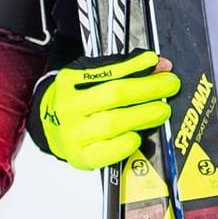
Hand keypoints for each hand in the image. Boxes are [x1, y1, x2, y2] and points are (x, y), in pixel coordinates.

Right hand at [29, 49, 179, 170]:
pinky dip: (126, 144)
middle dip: (148, 89)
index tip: (154, 62)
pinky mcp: (79, 157)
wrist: (48, 126)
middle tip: (169, 86)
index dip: (134, 66)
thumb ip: (124, 69)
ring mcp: (73, 133)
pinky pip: (107, 153)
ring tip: (161, 110)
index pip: (107, 70)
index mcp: (69, 81)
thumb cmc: (76, 100)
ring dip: (144, 115)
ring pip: (113, 123)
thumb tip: (159, 66)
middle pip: (114, 95)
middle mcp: (69, 107)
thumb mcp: (91, 77)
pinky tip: (137, 136)